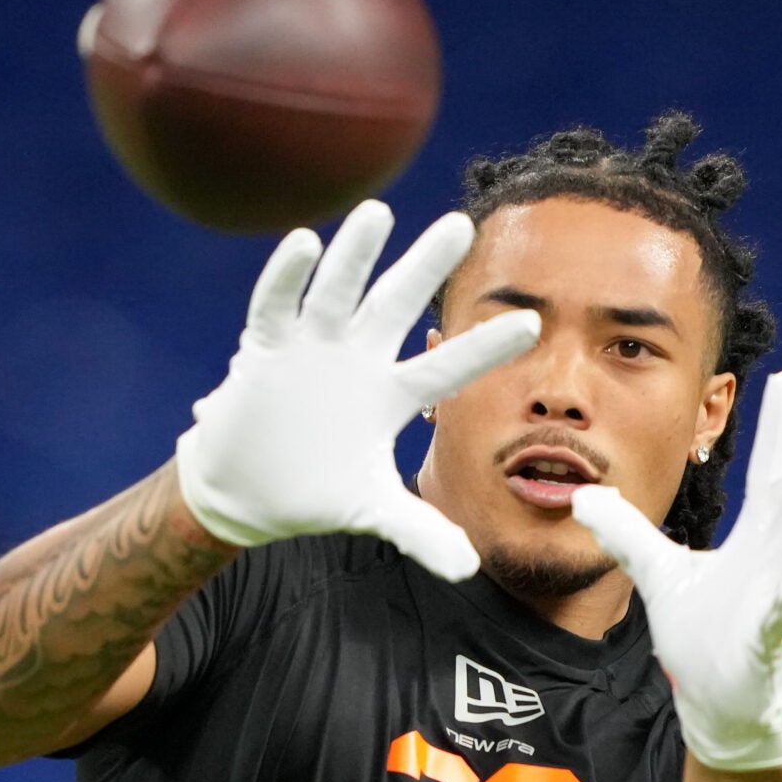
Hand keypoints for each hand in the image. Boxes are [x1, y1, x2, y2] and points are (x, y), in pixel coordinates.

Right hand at [175, 200, 541, 580]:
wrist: (247, 492)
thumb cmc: (316, 492)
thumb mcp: (372, 510)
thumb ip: (419, 532)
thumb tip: (470, 568)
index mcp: (391, 395)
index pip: (448, 366)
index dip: (487, 348)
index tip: (534, 322)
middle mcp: (358, 360)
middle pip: (397, 305)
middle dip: (425, 267)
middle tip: (461, 224)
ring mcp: (312, 350)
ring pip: (339, 293)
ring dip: (356, 255)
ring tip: (378, 213)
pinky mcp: (265, 352)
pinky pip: (277, 307)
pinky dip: (286, 278)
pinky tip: (304, 243)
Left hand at [571, 373, 781, 770]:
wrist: (715, 700)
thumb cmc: (700, 634)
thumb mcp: (657, 571)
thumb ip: (626, 532)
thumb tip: (585, 495)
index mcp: (756, 540)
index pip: (770, 475)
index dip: (778, 431)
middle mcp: (774, 561)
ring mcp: (773, 601)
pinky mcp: (762, 645)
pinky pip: (777, 621)